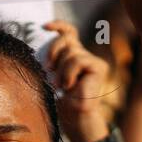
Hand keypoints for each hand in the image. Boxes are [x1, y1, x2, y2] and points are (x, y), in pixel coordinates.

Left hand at [45, 20, 111, 141]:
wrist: (73, 116)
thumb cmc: (60, 99)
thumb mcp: (51, 74)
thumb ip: (52, 58)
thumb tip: (43, 44)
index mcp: (72, 55)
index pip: (69, 33)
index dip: (58, 26)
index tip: (44, 27)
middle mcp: (84, 55)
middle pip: (66, 39)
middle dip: (53, 51)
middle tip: (48, 69)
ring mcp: (93, 60)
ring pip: (70, 52)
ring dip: (61, 70)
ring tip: (61, 86)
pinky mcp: (98, 66)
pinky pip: (78, 60)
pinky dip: (69, 73)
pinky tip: (70, 86)